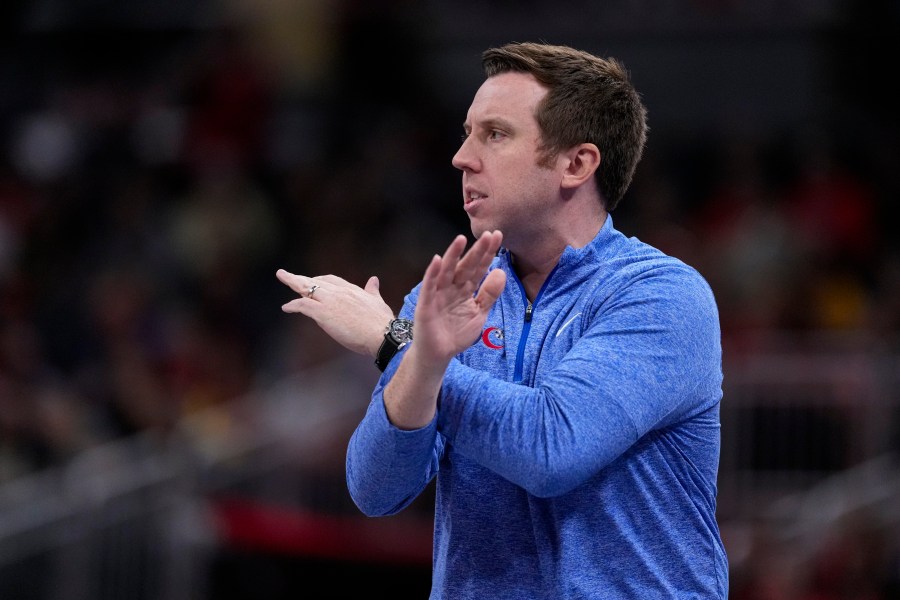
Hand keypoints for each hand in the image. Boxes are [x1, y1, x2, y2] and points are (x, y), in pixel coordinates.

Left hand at [276, 271, 394, 356]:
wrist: (382, 334)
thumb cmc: (382, 323)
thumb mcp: (378, 302)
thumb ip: (373, 291)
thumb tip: (374, 280)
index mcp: (351, 290)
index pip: (332, 280)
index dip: (320, 281)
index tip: (313, 282)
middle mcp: (339, 292)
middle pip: (316, 281)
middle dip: (301, 277)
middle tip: (287, 274)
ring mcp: (330, 301)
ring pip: (307, 288)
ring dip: (293, 282)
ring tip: (282, 276)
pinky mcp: (323, 313)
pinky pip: (303, 305)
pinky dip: (293, 305)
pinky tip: (286, 307)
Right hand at [412, 230, 505, 366]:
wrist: (439, 354)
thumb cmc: (456, 333)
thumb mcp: (479, 313)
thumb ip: (489, 294)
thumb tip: (501, 272)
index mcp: (465, 289)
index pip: (479, 268)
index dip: (488, 253)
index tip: (498, 236)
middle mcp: (452, 287)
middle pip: (466, 266)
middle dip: (477, 251)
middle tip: (489, 235)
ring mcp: (438, 294)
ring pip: (447, 271)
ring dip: (453, 255)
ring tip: (461, 239)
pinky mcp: (426, 303)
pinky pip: (429, 286)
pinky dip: (432, 273)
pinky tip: (437, 259)